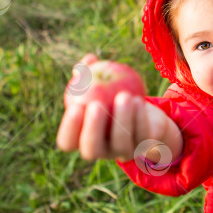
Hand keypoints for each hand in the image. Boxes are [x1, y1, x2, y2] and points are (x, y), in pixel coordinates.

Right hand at [56, 54, 182, 162]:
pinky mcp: (144, 148)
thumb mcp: (100, 82)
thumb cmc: (112, 94)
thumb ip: (91, 72)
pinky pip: (142, 135)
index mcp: (82, 138)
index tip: (75, 106)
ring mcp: (123, 152)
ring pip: (121, 144)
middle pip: (91, 149)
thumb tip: (88, 60)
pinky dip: (140, 118)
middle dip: (92, 128)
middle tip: (96, 104)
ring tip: (124, 95)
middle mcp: (101, 151)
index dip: (68, 128)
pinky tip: (139, 99)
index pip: (67, 142)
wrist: (142, 110)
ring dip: (122, 118)